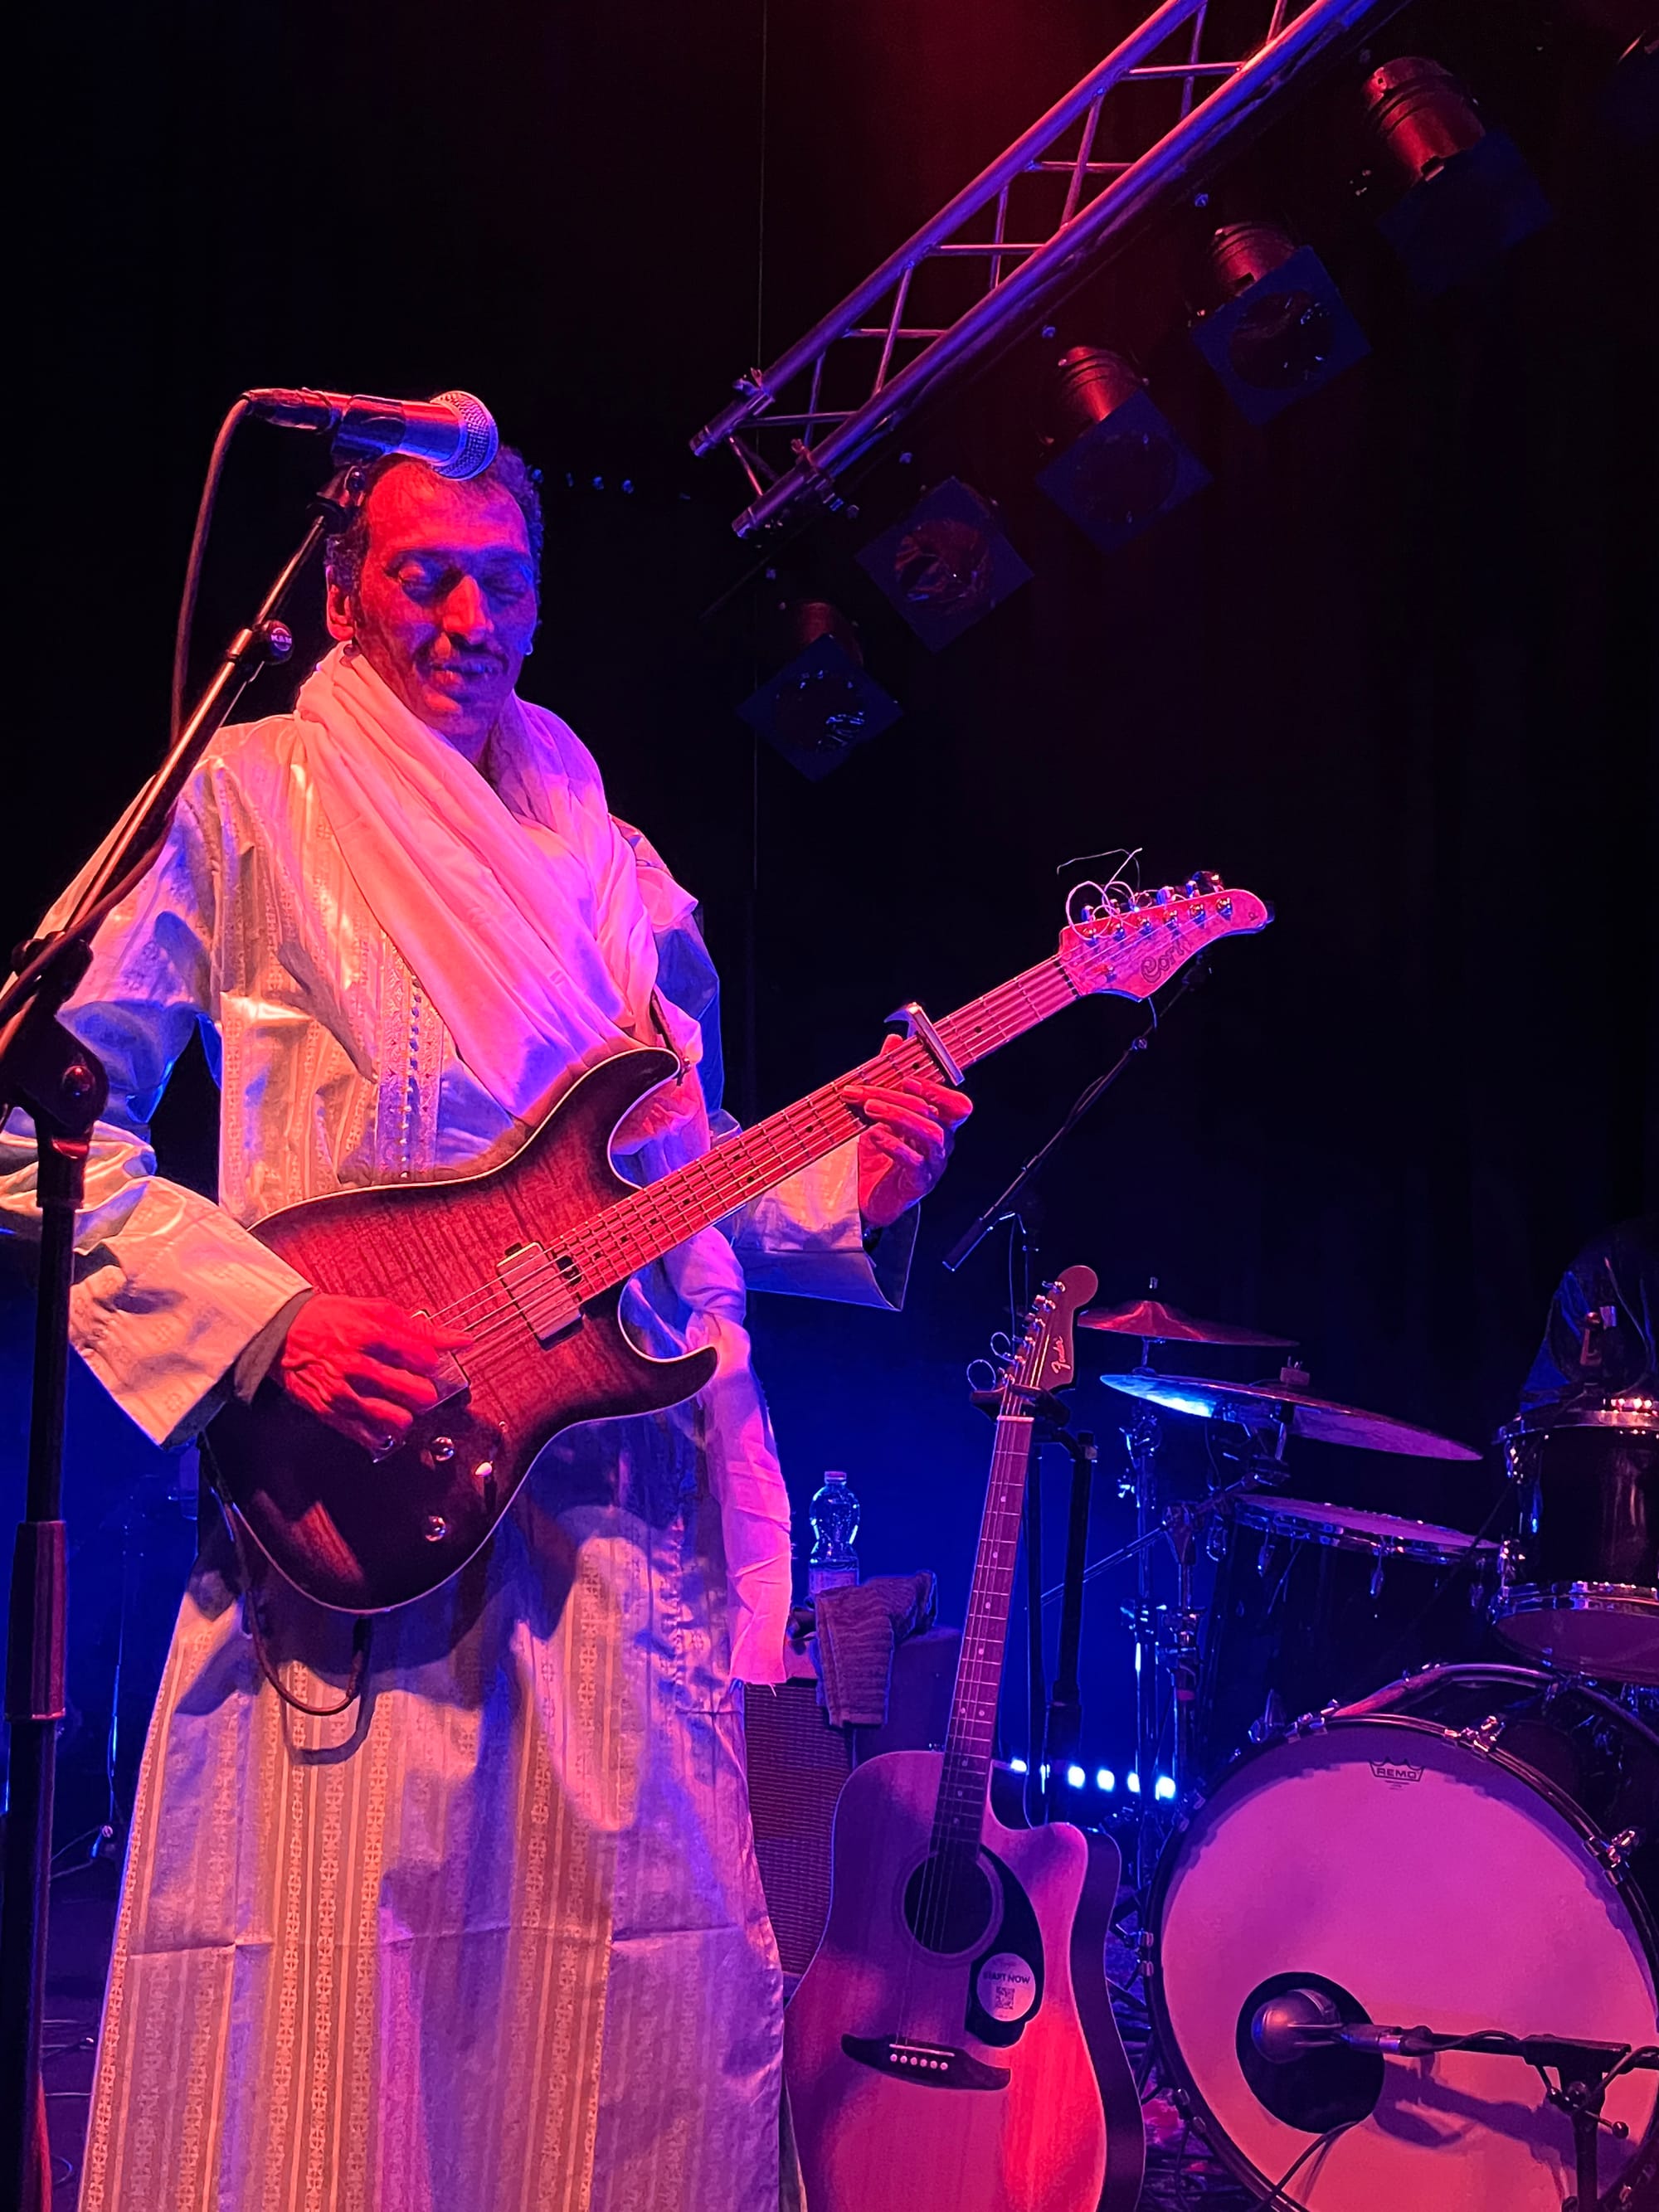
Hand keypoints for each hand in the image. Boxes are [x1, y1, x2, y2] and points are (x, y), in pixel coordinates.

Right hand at [275, 1293, 472, 1453]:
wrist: (284, 1331)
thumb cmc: (331, 1319)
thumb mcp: (377, 1310)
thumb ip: (420, 1328)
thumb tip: (460, 1340)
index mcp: (371, 1333)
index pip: (423, 1358)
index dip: (432, 1362)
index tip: (428, 1362)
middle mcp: (357, 1364)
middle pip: (416, 1392)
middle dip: (425, 1392)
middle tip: (420, 1388)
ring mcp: (343, 1391)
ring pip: (396, 1420)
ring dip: (406, 1415)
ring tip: (402, 1405)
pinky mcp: (330, 1411)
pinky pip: (368, 1436)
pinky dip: (382, 1433)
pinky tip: (383, 1421)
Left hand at [845, 1035, 972, 1229]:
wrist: (870, 1197)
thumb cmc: (882, 1155)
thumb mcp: (882, 1112)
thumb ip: (889, 1077)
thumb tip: (894, 1040)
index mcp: (940, 1125)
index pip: (957, 1104)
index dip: (937, 1090)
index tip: (907, 1078)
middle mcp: (943, 1144)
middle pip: (934, 1114)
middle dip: (899, 1099)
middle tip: (868, 1094)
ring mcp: (934, 1164)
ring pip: (930, 1134)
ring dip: (898, 1116)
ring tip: (870, 1109)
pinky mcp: (920, 1183)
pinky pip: (914, 1162)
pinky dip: (893, 1145)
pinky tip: (874, 1136)